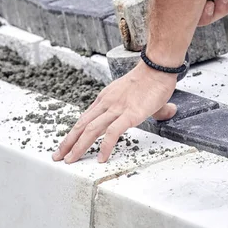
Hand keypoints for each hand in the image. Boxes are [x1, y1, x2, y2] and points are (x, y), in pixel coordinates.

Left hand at [52, 61, 177, 163]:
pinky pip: (113, 133)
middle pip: (81, 125)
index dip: (73, 133)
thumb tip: (168, 111)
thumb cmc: (152, 79)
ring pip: (91, 130)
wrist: (158, 67)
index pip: (84, 119)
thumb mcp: (140, 95)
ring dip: (79, 146)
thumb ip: (149, 107)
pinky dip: (105, 146)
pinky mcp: (129, 114)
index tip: (66, 144)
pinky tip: (101, 158)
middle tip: (58, 156)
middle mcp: (106, 103)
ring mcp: (116, 109)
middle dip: (68, 142)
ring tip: (70, 160)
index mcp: (105, 99)